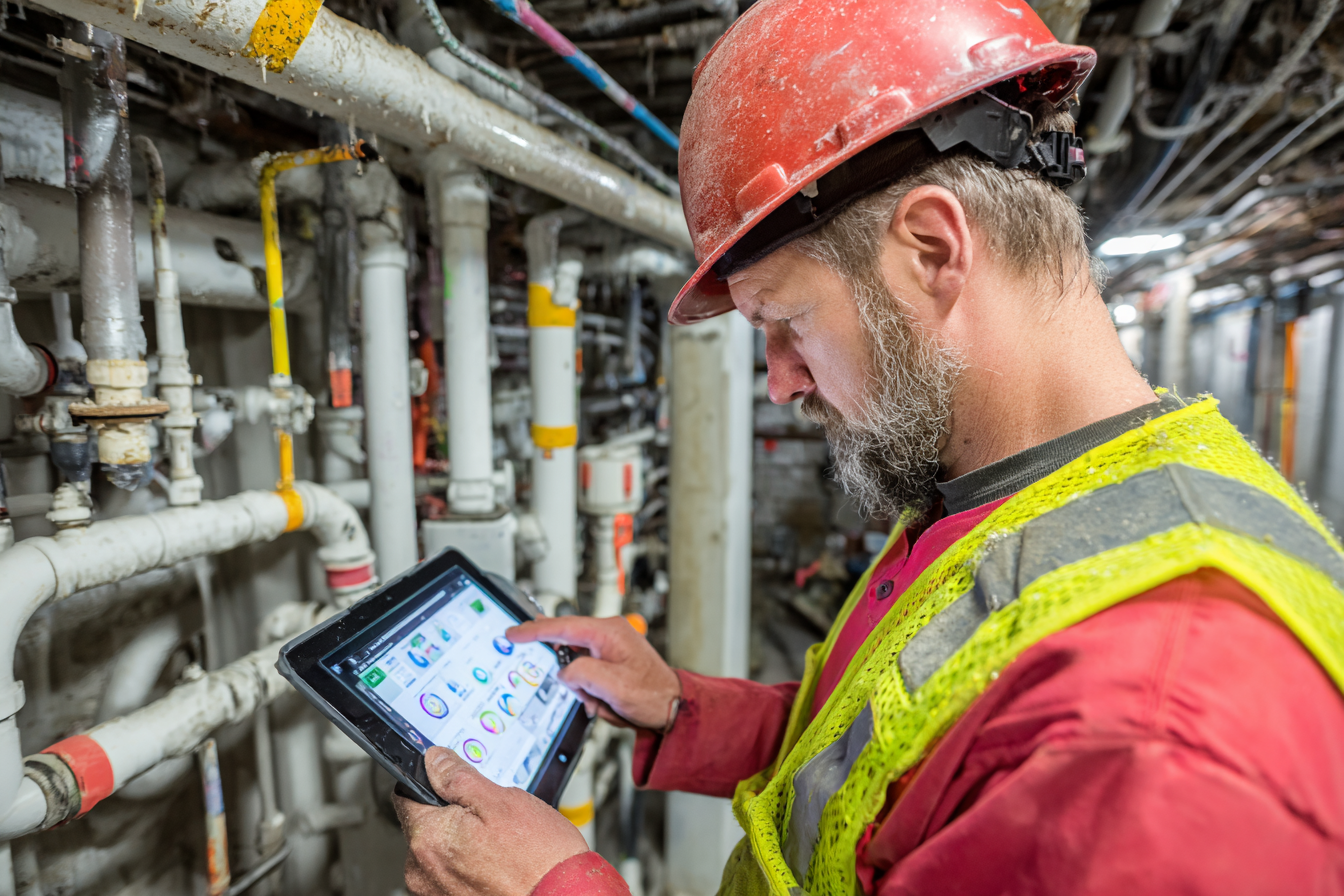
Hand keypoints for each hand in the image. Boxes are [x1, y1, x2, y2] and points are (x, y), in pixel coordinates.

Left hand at [395, 746, 588, 895]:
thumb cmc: (538, 859)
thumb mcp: (501, 801)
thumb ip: (459, 777)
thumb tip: (435, 760)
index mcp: (428, 838)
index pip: (406, 794)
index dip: (432, 781)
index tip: (453, 781)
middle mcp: (422, 870)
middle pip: (426, 825)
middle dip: (453, 814)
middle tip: (490, 815)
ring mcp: (435, 892)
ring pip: (441, 850)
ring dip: (463, 841)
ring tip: (499, 844)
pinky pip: (452, 874)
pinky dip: (470, 865)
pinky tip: (497, 863)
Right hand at [507, 616, 680, 729]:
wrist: (673, 707)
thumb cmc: (653, 695)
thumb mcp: (612, 686)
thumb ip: (582, 673)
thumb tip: (565, 672)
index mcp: (608, 632)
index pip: (562, 626)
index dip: (533, 631)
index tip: (513, 633)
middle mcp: (608, 633)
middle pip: (567, 644)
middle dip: (568, 673)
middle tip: (582, 690)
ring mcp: (610, 645)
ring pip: (575, 663)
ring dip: (582, 685)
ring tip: (601, 701)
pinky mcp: (610, 658)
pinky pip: (586, 671)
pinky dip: (589, 688)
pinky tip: (602, 701)